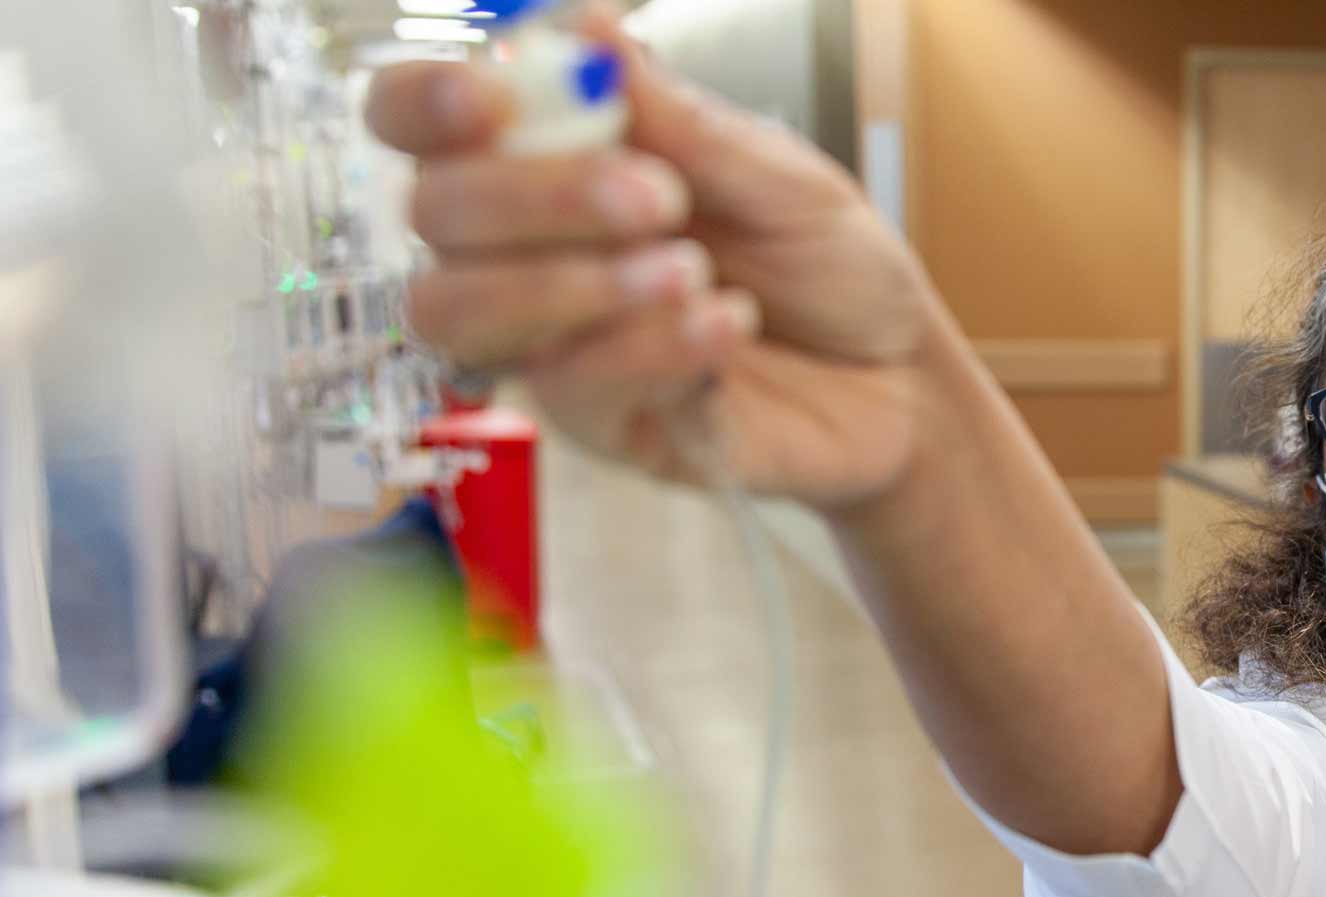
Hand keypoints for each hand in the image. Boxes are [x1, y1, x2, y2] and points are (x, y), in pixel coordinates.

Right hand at [370, 9, 942, 508]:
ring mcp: (552, 342)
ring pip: (461, 312)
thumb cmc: (828, 264)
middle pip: (434, 213)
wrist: (900, 377)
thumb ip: (676, 119)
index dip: (424, 103)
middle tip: (653, 196)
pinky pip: (570, 389)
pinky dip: (649, 349)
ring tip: (689, 273)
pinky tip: (725, 327)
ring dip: (567, 283)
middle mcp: (527, 250)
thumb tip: (582, 28)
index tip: (490, 97)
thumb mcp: (777, 173)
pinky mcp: (598, 425)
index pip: (423, 123)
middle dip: (534, 196)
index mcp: (555, 160)